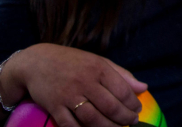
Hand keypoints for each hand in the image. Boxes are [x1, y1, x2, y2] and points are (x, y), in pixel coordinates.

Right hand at [6, 43, 145, 126]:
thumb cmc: (73, 62)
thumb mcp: (99, 61)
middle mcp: (85, 82)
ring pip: (93, 119)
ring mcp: (69, 95)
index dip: (132, 104)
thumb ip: (122, 75)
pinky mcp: (54, 106)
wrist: (37, 62)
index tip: (137, 110)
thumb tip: (143, 88)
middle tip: (131, 122)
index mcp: (99, 68)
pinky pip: (70, 125)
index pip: (122, 90)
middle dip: (124, 118)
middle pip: (110, 107)